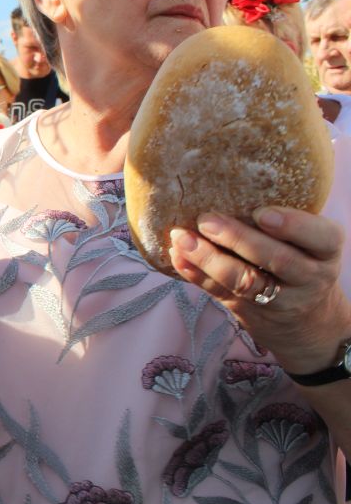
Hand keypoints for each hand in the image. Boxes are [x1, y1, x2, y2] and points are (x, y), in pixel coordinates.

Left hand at [169, 207, 350, 372]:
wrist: (307, 321)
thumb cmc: (302, 260)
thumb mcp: (311, 243)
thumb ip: (286, 221)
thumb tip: (228, 182)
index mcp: (326, 251)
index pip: (321, 237)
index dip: (293, 226)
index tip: (262, 213)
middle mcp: (308, 277)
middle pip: (277, 260)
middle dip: (238, 239)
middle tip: (206, 220)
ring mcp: (279, 299)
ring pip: (244, 281)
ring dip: (208, 258)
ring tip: (181, 237)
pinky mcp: (249, 311)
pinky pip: (220, 293)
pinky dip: (195, 274)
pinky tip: (178, 256)